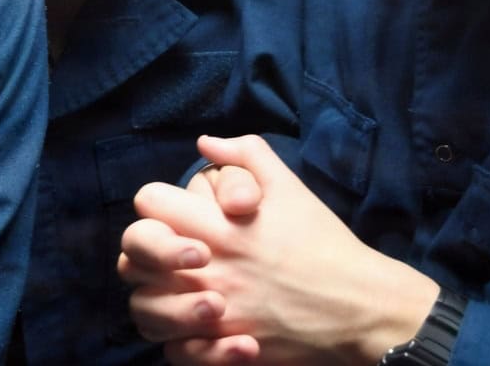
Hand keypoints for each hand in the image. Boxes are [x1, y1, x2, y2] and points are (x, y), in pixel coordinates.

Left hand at [118, 135, 439, 365]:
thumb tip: (206, 143)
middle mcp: (206, 268)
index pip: (150, 202)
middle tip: (172, 254)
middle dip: (146, 250)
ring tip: (180, 292)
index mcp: (217, 224)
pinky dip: (181, 341)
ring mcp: (210, 312)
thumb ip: (246, 155)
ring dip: (155, 297)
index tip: (180, 214)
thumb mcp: (289, 186)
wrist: (357, 305)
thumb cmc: (322, 243)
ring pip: (142, 307)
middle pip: (132, 254)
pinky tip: (202, 328)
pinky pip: (172, 349)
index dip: (160, 204)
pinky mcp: (222, 349)